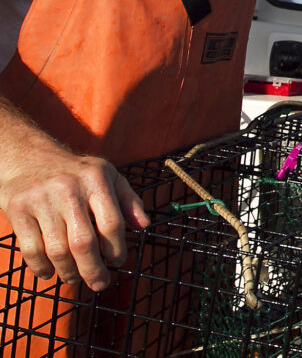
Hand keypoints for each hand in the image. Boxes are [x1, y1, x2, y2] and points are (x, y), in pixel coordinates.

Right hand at [0, 144, 149, 291]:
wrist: (28, 157)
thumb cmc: (76, 173)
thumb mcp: (107, 176)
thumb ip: (128, 200)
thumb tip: (144, 225)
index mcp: (96, 180)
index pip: (111, 223)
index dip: (117, 249)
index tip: (117, 262)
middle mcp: (69, 189)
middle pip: (84, 242)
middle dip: (94, 270)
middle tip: (100, 283)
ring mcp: (41, 200)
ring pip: (57, 250)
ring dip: (69, 272)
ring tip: (75, 278)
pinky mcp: (18, 209)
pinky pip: (30, 249)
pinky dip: (41, 268)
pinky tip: (49, 272)